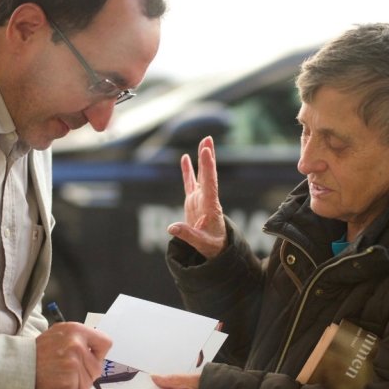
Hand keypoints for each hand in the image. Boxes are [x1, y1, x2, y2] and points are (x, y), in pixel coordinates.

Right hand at [34, 323, 111, 388]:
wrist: (18, 366)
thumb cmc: (38, 352)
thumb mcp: (60, 334)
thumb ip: (79, 339)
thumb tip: (97, 350)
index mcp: (76, 330)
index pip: (105, 342)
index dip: (98, 353)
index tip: (91, 357)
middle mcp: (77, 345)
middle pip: (97, 367)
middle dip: (86, 372)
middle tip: (67, 370)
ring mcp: (73, 363)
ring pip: (88, 381)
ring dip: (77, 383)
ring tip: (60, 376)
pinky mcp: (69, 380)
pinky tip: (56, 383)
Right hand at [167, 136, 226, 258]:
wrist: (217, 249)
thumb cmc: (213, 247)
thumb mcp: (201, 243)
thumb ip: (187, 234)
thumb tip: (171, 228)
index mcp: (211, 207)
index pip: (210, 184)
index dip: (208, 168)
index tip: (207, 152)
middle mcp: (207, 200)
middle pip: (208, 175)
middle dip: (208, 157)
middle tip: (208, 139)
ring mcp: (200, 199)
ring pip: (201, 175)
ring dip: (202, 159)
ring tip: (204, 141)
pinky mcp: (194, 202)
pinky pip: (190, 183)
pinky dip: (187, 171)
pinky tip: (185, 158)